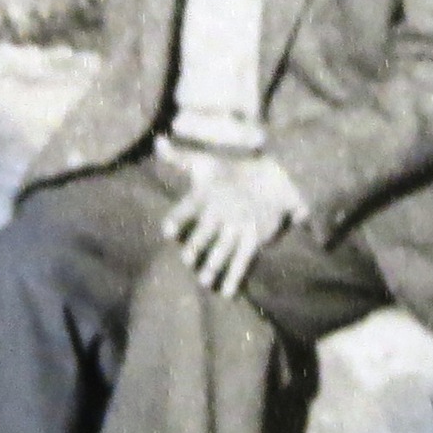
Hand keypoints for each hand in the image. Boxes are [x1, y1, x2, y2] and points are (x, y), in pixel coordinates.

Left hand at [162, 155, 308, 296]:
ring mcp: (238, 225)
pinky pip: (243, 259)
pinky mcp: (253, 237)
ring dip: (214, 265)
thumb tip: (159, 140)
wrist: (274, 176)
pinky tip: (227, 292)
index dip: (178, 218)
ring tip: (204, 281)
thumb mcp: (204, 162)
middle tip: (188, 259)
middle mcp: (221, 211)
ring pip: (224, 248)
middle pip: (206, 231)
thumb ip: (178, 158)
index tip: (168, 229)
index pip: (188, 207)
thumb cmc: (230, 171)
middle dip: (197, 245)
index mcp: (206, 194)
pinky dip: (235, 276)